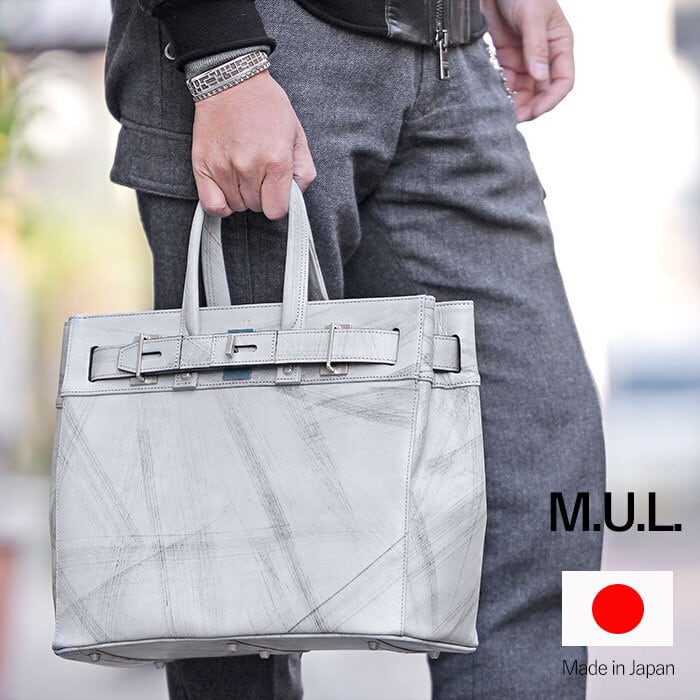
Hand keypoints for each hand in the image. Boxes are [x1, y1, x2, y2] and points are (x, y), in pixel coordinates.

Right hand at [192, 70, 315, 218]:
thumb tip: (295, 195)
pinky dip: (220, 204)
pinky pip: (212, 205)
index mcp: (276, 161)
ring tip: (243, 172)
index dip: (279, 203)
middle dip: (261, 195)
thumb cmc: (266, 105)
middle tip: (260, 173)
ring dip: (242, 196)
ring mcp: (224, 168)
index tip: (276, 192)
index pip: (276, 210)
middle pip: (257, 208)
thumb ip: (303, 170)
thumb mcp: (297, 134)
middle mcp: (249, 167)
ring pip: (237, 206)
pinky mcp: (203, 166)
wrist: (231, 81)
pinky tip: (227, 191)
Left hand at [481, 0, 573, 121]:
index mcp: (559, 45)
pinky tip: (494, 100)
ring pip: (523, 91)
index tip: (536, 111)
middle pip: (542, 92)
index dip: (551, 99)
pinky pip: (506, 83)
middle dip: (530, 106)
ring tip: (502, 113)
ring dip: (515, 104)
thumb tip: (540, 78)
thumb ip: (536, 48)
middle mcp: (544, 56)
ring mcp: (524, 59)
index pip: (562, 81)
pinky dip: (502, 93)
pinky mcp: (505, 60)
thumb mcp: (532, 17)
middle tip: (513, 118)